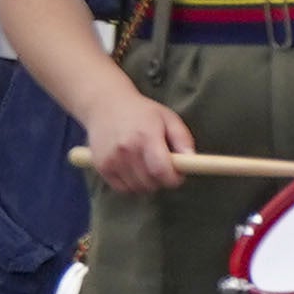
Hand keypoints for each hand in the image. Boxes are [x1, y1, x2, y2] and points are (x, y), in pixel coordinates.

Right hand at [81, 85, 195, 197]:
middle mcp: (126, 149)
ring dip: (147, 184)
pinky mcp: (101, 166)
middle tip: (162, 167)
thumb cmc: (140, 111)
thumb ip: (183, 138)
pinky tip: (133, 170)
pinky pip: (123, 188)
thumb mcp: (167, 118)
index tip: (178, 174)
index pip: (162, 171)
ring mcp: (111, 159)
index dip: (174, 179)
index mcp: (146, 136)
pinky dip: (132, 184)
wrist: (104, 104)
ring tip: (147, 166)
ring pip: (138, 189)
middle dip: (162, 180)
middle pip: (151, 183)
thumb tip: (192, 160)